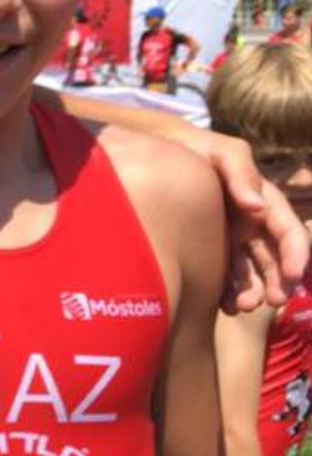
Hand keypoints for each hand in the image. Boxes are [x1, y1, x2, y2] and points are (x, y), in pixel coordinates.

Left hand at [177, 129, 309, 310]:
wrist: (158, 157)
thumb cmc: (195, 149)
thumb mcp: (221, 152)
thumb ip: (240, 173)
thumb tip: (255, 206)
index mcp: (262, 203)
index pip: (288, 231)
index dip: (296, 253)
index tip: (293, 275)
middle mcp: (250, 225)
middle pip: (273, 259)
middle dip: (278, 281)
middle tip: (272, 300)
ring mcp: (230, 241)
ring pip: (250, 273)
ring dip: (252, 291)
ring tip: (242, 306)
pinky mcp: (209, 251)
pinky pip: (224, 277)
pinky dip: (227, 293)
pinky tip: (223, 306)